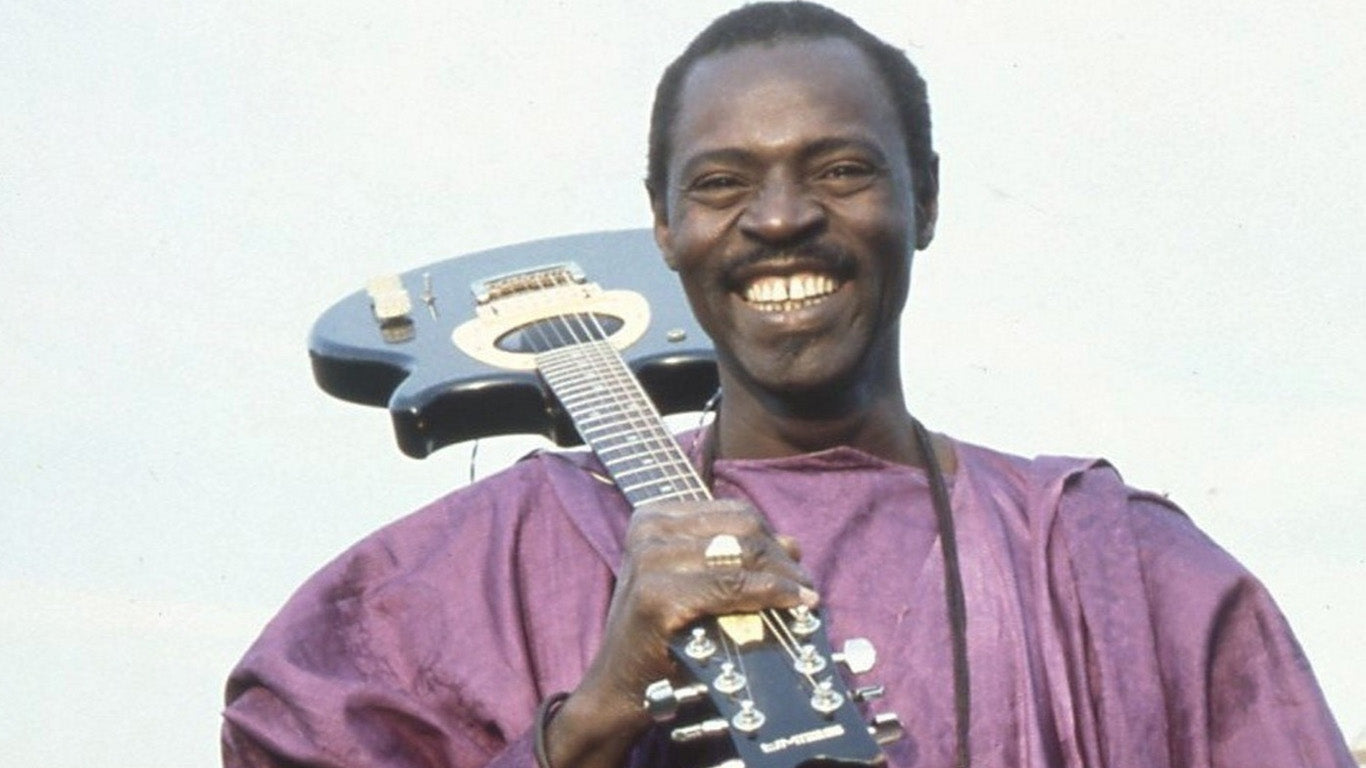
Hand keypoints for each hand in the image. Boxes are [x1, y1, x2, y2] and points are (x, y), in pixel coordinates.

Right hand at [545, 498, 816, 766]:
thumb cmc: (660, 634)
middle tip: (804, 587)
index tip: (795, 565)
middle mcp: (648, 531)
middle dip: (782, 558)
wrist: (618, 686)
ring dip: (784, 577)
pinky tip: (794, 604)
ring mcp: (650, 561)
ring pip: (742, 554)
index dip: (772, 537)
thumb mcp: (691, 581)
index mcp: (652, 517)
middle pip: (742, 528)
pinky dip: (771, 593)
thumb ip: (732, 557)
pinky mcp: (659, 595)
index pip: (734, 512)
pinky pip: (733, 586)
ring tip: (802, 598)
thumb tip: (793, 543)